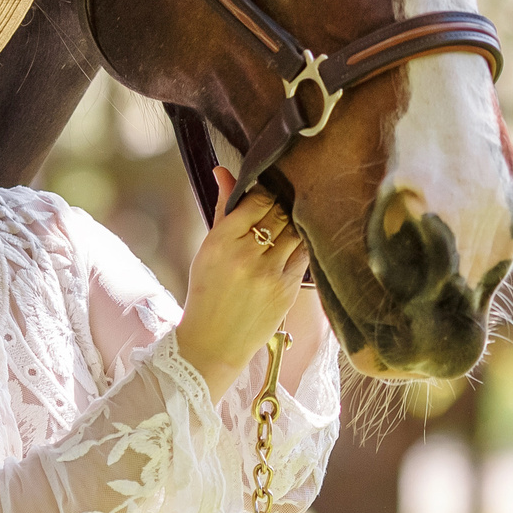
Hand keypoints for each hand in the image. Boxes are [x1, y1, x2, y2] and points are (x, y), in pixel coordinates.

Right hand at [174, 168, 312, 399]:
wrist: (214, 342)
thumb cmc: (208, 292)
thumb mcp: (208, 249)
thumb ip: (222, 208)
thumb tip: (223, 171)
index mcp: (221, 241)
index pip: (257, 199)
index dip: (266, 192)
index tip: (266, 195)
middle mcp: (247, 254)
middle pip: (279, 212)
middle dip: (282, 206)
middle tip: (281, 206)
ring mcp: (270, 272)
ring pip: (295, 230)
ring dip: (294, 223)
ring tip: (289, 224)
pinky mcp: (288, 288)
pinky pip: (304, 253)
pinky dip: (301, 244)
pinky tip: (294, 244)